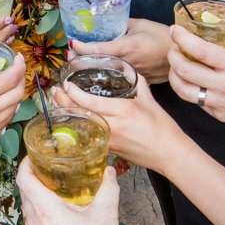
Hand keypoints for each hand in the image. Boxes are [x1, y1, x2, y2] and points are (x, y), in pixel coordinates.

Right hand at [0, 56, 29, 159]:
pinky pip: (7, 119)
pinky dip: (10, 109)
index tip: (18, 58)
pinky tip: (3, 106)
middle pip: (19, 92)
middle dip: (21, 78)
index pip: (11, 77)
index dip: (19, 66)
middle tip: (16, 71)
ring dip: (17, 95)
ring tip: (11, 87)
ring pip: (16, 107)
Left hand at [18, 159, 122, 224]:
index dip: (25, 164)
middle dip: (34, 178)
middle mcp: (34, 221)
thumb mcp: (106, 212)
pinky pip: (34, 224)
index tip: (33, 157)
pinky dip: (40, 213)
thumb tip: (108, 172)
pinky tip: (58, 214)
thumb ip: (108, 187)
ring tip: (55, 190)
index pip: (23, 178)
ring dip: (37, 197)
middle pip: (24, 192)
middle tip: (49, 170)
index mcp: (44, 209)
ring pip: (28, 209)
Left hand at [60, 71, 191, 169]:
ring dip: (65, 114)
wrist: (169, 153)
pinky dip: (76, 126)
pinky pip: (87, 135)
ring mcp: (109, 140)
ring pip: (79, 126)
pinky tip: (69, 119)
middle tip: (54, 91)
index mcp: (123, 111)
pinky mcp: (108, 149)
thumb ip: (135, 83)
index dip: (74, 93)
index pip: (91, 102)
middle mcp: (113, 126)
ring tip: (56, 102)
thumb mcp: (149, 99)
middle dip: (62, 102)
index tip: (65, 84)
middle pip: (79, 114)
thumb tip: (124, 70)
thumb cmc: (162, 127)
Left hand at [72, 17, 170, 83]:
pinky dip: (106, 81)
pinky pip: (118, 83)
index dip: (81, 47)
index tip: (72, 43)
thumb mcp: (141, 25)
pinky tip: (97, 80)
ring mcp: (131, 75)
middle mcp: (126, 63)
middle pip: (96, 66)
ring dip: (91, 73)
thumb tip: (108, 24)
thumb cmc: (163, 37)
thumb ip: (123, 25)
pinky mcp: (137, 83)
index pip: (98, 49)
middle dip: (80, 61)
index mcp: (126, 47)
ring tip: (76, 70)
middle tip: (69, 58)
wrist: (182, 55)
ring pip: (106, 76)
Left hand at [168, 30, 224, 134]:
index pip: (199, 50)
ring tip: (177, 65)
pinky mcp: (219, 115)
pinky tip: (193, 80)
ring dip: (174, 75)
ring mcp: (219, 103)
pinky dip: (189, 89)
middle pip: (183, 70)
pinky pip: (196, 101)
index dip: (182, 38)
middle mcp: (224, 86)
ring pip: (183, 90)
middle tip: (174, 46)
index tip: (175, 30)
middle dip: (172, 54)